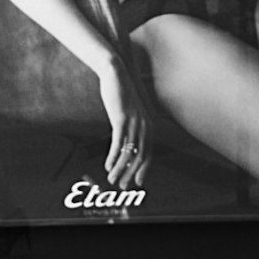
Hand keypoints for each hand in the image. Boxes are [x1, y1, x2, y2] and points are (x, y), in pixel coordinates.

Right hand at [98, 60, 151, 189]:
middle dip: (131, 174)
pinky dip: (113, 157)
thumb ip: (134, 125)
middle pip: (141, 157)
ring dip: (120, 169)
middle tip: (122, 186)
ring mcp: (135, 122)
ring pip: (129, 153)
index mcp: (150, 125)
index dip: (143, 170)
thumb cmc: (122, 92)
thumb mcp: (132, 111)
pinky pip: (118, 143)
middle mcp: (146, 125)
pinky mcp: (122, 119)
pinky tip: (108, 165)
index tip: (137, 183)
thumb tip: (129, 142)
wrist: (116, 73)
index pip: (149, 154)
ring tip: (112, 179)